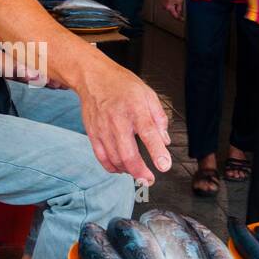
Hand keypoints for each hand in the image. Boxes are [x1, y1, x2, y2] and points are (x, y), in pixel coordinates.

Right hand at [76, 55, 171, 183]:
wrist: (93, 78)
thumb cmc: (121, 85)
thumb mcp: (147, 94)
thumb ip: (159, 118)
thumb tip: (165, 140)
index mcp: (135, 108)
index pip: (148, 133)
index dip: (157, 152)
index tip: (164, 166)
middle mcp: (118, 120)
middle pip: (128, 154)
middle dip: (140, 172)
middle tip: (149, 180)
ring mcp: (103, 129)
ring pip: (115, 159)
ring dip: (128, 171)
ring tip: (138, 172)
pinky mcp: (92, 134)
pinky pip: (102, 158)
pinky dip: (112, 168)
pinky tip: (121, 169)